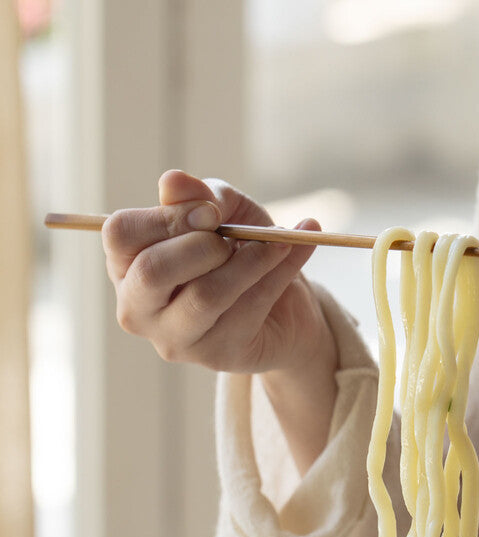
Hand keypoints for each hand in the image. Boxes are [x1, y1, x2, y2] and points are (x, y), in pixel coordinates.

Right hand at [104, 168, 331, 377]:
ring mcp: (174, 338)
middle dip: (203, 244)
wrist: (287, 304)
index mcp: (127, 265)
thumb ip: (200, 196)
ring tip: (279, 242)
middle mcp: (138, 308)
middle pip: (152, 271)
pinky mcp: (217, 355)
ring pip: (206, 294)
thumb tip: (172, 181)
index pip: (120, 235)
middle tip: (233, 238)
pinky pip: (249, 308)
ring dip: (251, 259)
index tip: (211, 213)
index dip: (168, 217)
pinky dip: (281, 270)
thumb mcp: (224, 212)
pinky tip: (299, 247)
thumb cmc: (241, 250)